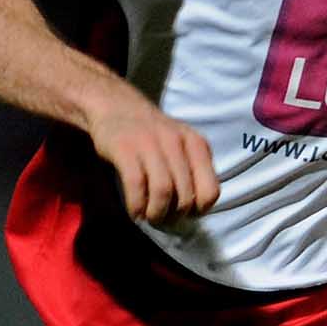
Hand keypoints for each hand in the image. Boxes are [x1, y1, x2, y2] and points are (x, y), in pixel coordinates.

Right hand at [84, 86, 219, 224]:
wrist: (116, 106)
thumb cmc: (152, 136)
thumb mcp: (181, 147)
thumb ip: (193, 172)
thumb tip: (194, 212)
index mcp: (196, 144)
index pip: (210, 191)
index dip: (198, 211)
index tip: (183, 214)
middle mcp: (176, 142)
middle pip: (185, 196)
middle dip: (173, 217)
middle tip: (161, 219)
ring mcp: (149, 143)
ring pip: (163, 191)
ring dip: (156, 213)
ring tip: (148, 217)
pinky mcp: (124, 147)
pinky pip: (136, 184)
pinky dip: (136, 205)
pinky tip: (134, 210)